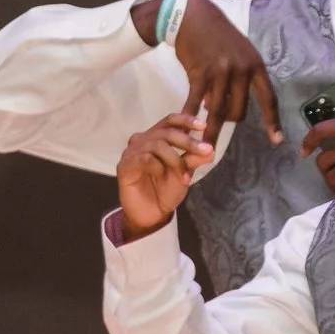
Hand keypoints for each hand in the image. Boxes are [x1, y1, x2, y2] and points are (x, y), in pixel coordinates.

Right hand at [116, 111, 215, 237]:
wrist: (153, 213)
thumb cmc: (167, 189)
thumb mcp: (185, 173)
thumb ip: (195, 159)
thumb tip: (210, 148)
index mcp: (157, 138)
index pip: (170, 120)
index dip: (186, 120)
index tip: (203, 126)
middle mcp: (143, 140)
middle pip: (166, 132)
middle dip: (188, 141)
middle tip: (205, 151)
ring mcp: (131, 152)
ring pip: (156, 144)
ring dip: (175, 160)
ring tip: (185, 177)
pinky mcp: (124, 165)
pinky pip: (144, 158)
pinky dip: (159, 166)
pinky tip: (163, 176)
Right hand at [131, 0, 282, 145]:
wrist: (193, 16)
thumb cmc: (219, 36)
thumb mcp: (240, 53)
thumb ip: (239, 79)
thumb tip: (227, 105)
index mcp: (256, 66)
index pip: (269, 99)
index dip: (272, 121)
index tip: (276, 140)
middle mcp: (241, 70)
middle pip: (239, 110)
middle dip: (229, 121)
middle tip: (219, 121)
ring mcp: (220, 72)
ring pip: (218, 110)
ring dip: (210, 130)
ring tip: (204, 144)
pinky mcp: (199, 73)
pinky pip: (194, 101)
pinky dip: (190, 115)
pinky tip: (185, 127)